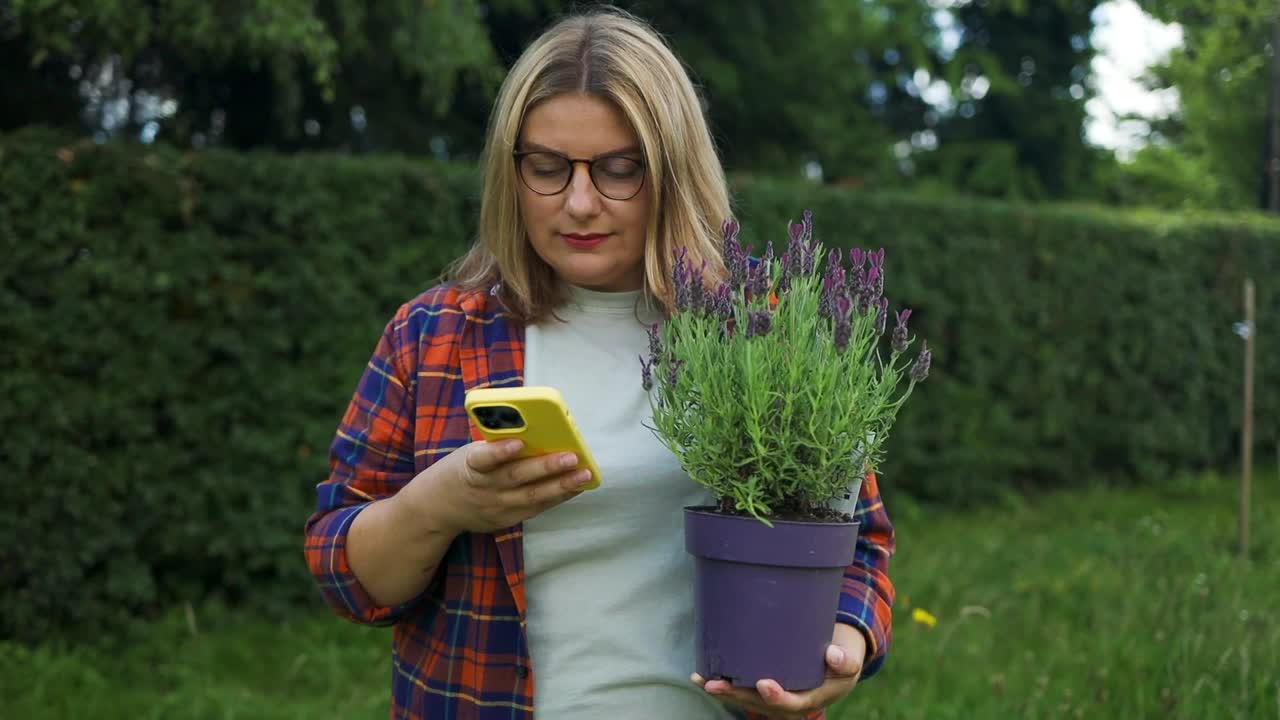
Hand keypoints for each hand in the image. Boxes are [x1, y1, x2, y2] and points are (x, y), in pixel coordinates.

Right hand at [403, 439, 592, 533]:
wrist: (437, 508)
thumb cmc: (461, 470)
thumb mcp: (469, 454)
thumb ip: (495, 447)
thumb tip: (535, 432)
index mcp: (470, 465)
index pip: (482, 458)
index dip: (500, 451)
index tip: (518, 443)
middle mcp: (484, 488)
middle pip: (517, 477)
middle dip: (547, 467)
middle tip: (572, 456)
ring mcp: (496, 507)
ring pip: (532, 496)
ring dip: (561, 485)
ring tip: (584, 474)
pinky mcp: (506, 520)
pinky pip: (536, 508)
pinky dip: (557, 497)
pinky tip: (576, 487)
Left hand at [691, 624, 865, 718]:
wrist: (836, 664)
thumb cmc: (842, 659)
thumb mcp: (851, 659)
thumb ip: (845, 660)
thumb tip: (833, 654)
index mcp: (812, 699)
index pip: (792, 703)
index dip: (777, 696)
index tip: (763, 684)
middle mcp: (789, 703)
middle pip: (759, 704)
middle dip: (735, 695)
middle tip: (714, 684)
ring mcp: (774, 698)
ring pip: (746, 699)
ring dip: (722, 691)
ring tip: (700, 679)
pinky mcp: (763, 688)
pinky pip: (742, 689)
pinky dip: (723, 683)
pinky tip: (702, 674)